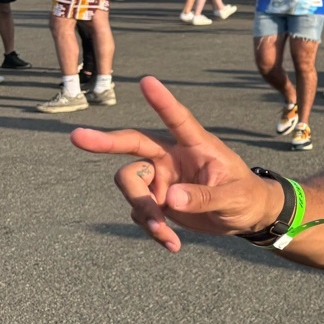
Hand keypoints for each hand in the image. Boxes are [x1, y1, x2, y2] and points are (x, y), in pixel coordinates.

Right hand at [69, 77, 283, 252]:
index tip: (147, 81)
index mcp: (196, 145)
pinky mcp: (156, 200)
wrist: (244, 217)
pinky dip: (152, 229)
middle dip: (105, 142)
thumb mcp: (233, 198)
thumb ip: (204, 197)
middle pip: (132, 146)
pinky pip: (140, 212)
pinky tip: (172, 243)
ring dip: (144, 211)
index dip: (162, 101)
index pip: (178, 119)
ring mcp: (161, 177)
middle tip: (78, 137)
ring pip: (131, 185)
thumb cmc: (245, 196)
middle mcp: (172, 156)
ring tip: (165, 234)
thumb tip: (169, 200)